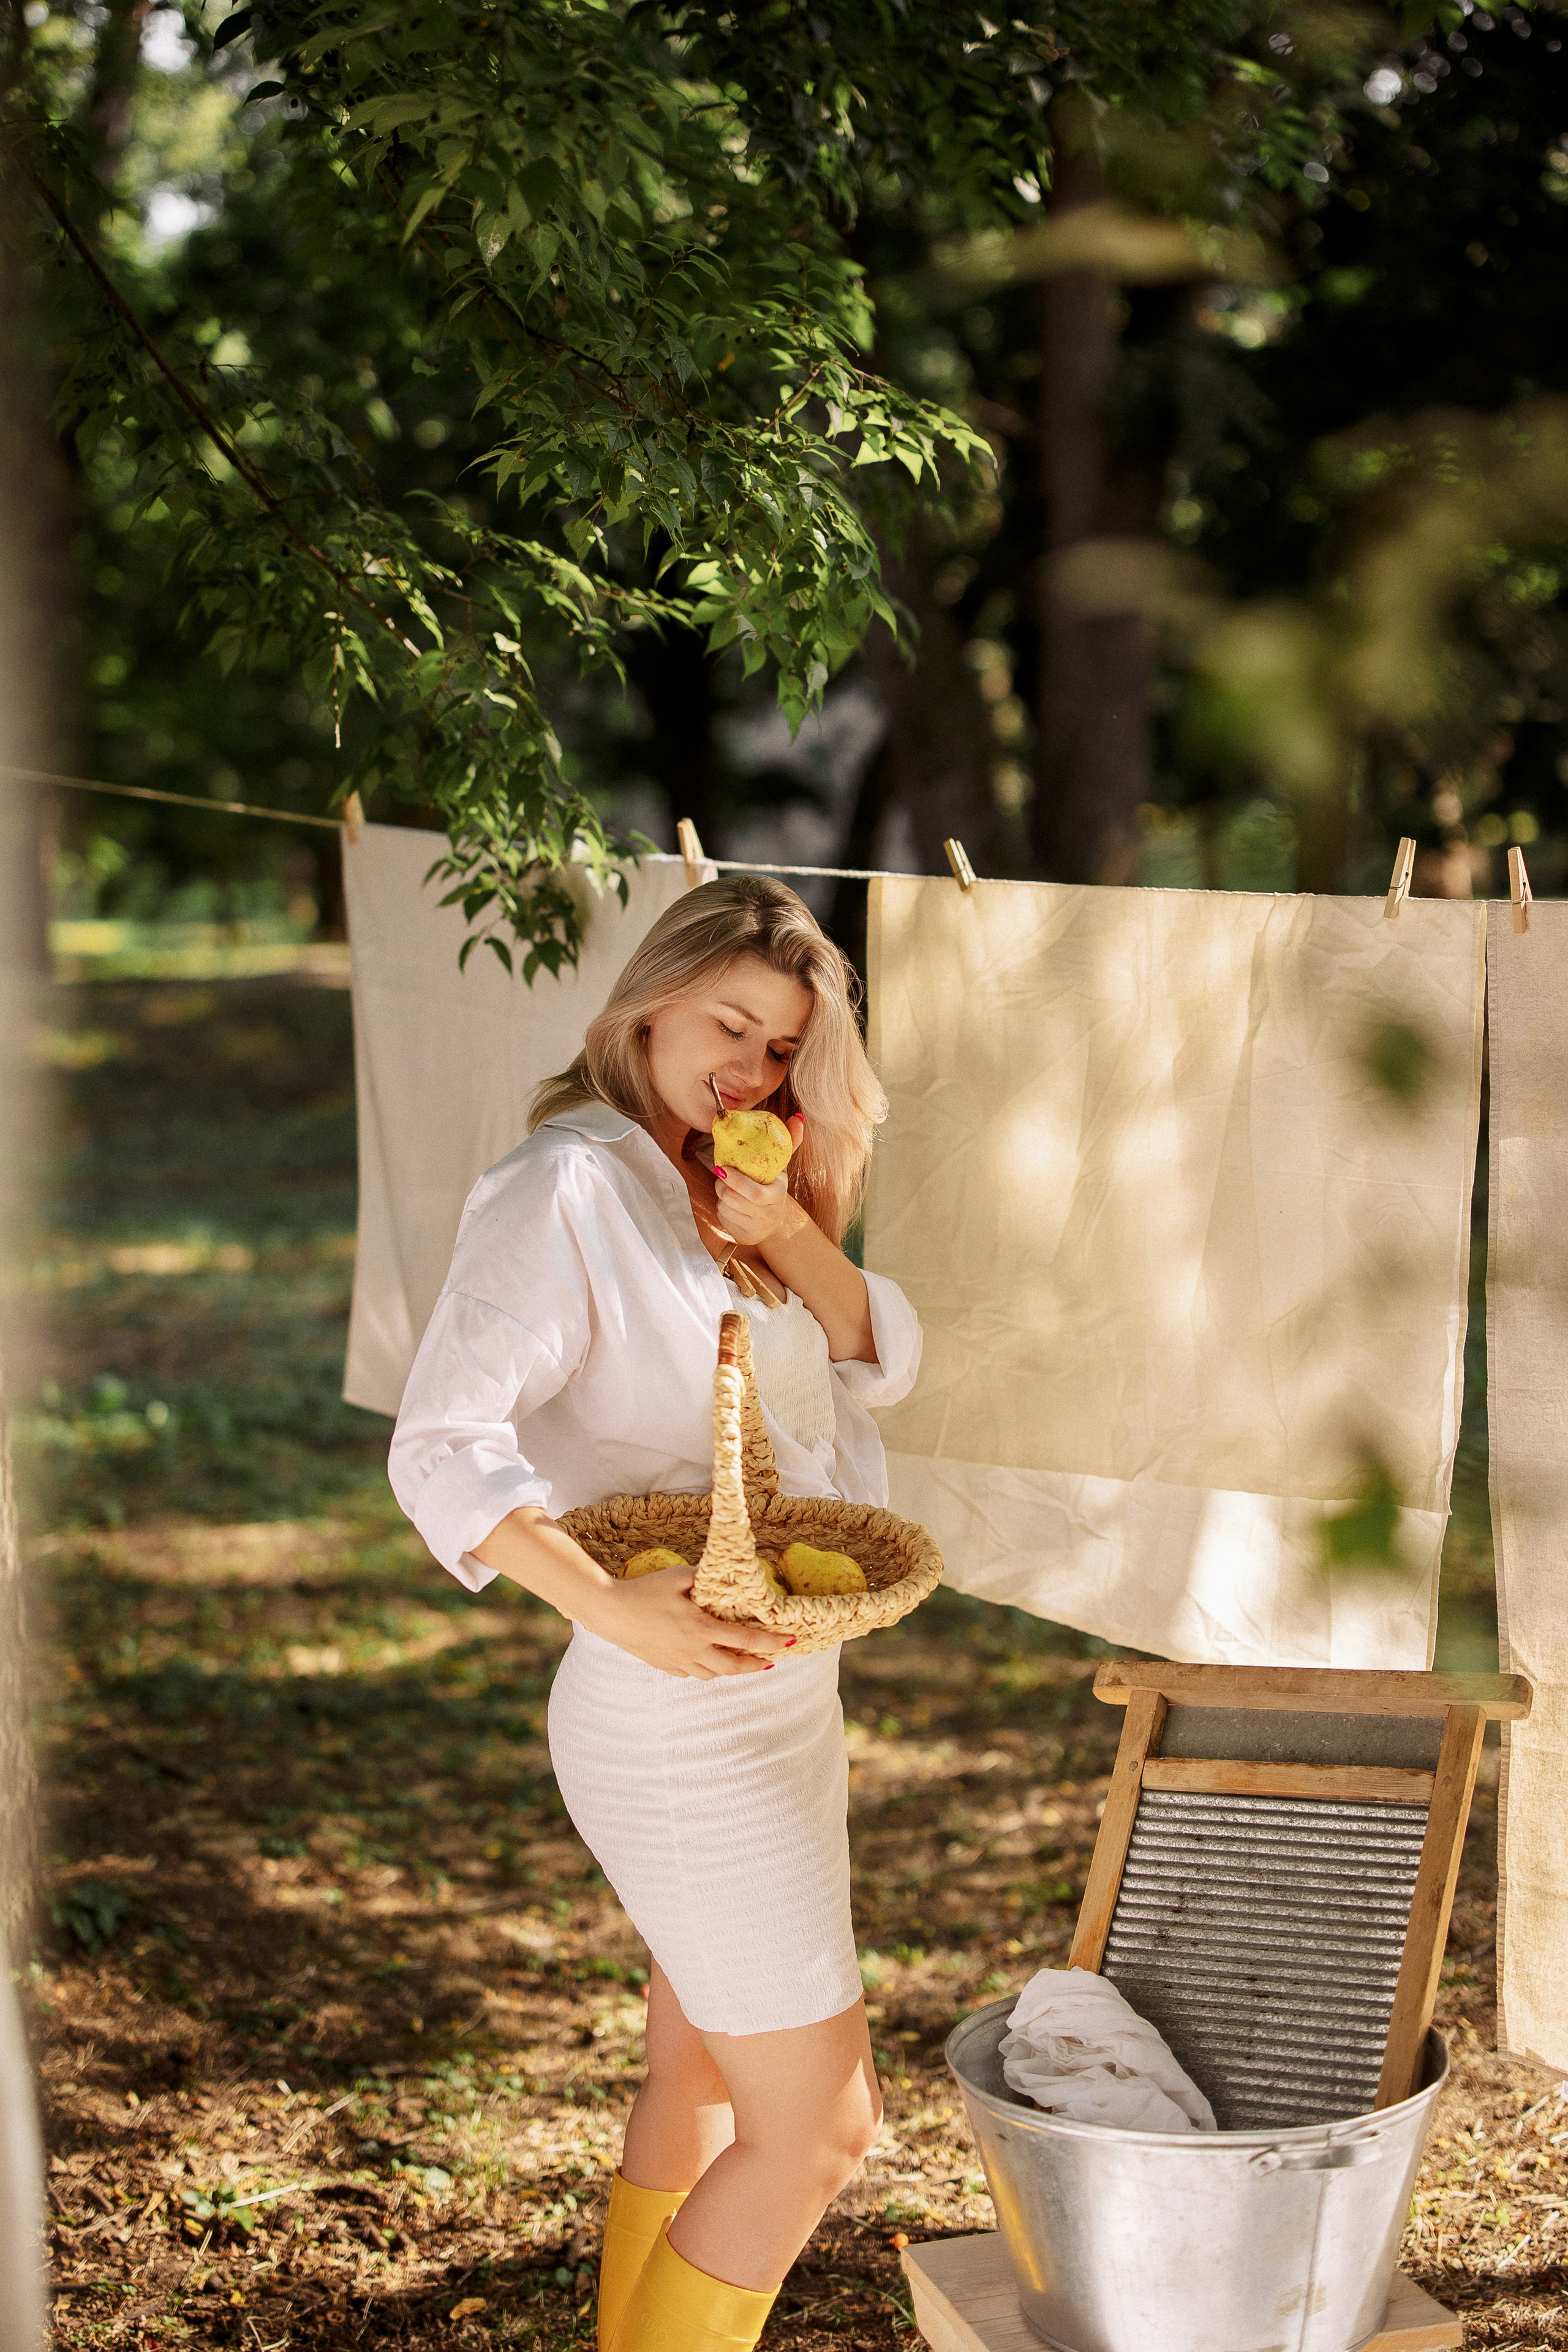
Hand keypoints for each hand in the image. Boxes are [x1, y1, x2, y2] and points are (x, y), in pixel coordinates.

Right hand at [579, 1564, 795, 1679]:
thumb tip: (722, 1574)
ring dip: (731, 1670)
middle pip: (734, 1667)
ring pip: (713, 1675)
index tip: (790, 1642)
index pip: (746, 1639)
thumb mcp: (678, 1576)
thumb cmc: (644, 1590)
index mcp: (701, 1628)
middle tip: (772, 1662)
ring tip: (741, 1662)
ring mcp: (678, 1661)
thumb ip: (703, 1576)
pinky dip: (705, 1670)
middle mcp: (693, 1650)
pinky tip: (707, 1661)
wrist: (609, 1611)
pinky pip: (692, 1674)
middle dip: (756, 1666)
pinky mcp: (664, 1666)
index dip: (771, 1642)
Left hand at [712, 1113, 806, 1246]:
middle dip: (723, 1186)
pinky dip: (722, 1209)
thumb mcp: (781, 1165)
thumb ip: (789, 1141)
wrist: (775, 1221)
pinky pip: (722, 1218)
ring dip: (721, 1196)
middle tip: (721, 1174)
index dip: (736, 1182)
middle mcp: (767, 1215)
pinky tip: (732, 1205)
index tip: (721, 1168)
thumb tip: (797, 1117)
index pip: (755, 1194)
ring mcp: (755, 1228)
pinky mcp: (743, 1236)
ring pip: (725, 1208)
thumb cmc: (773, 1184)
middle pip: (734, 1199)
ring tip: (731, 1188)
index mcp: (777, 1196)